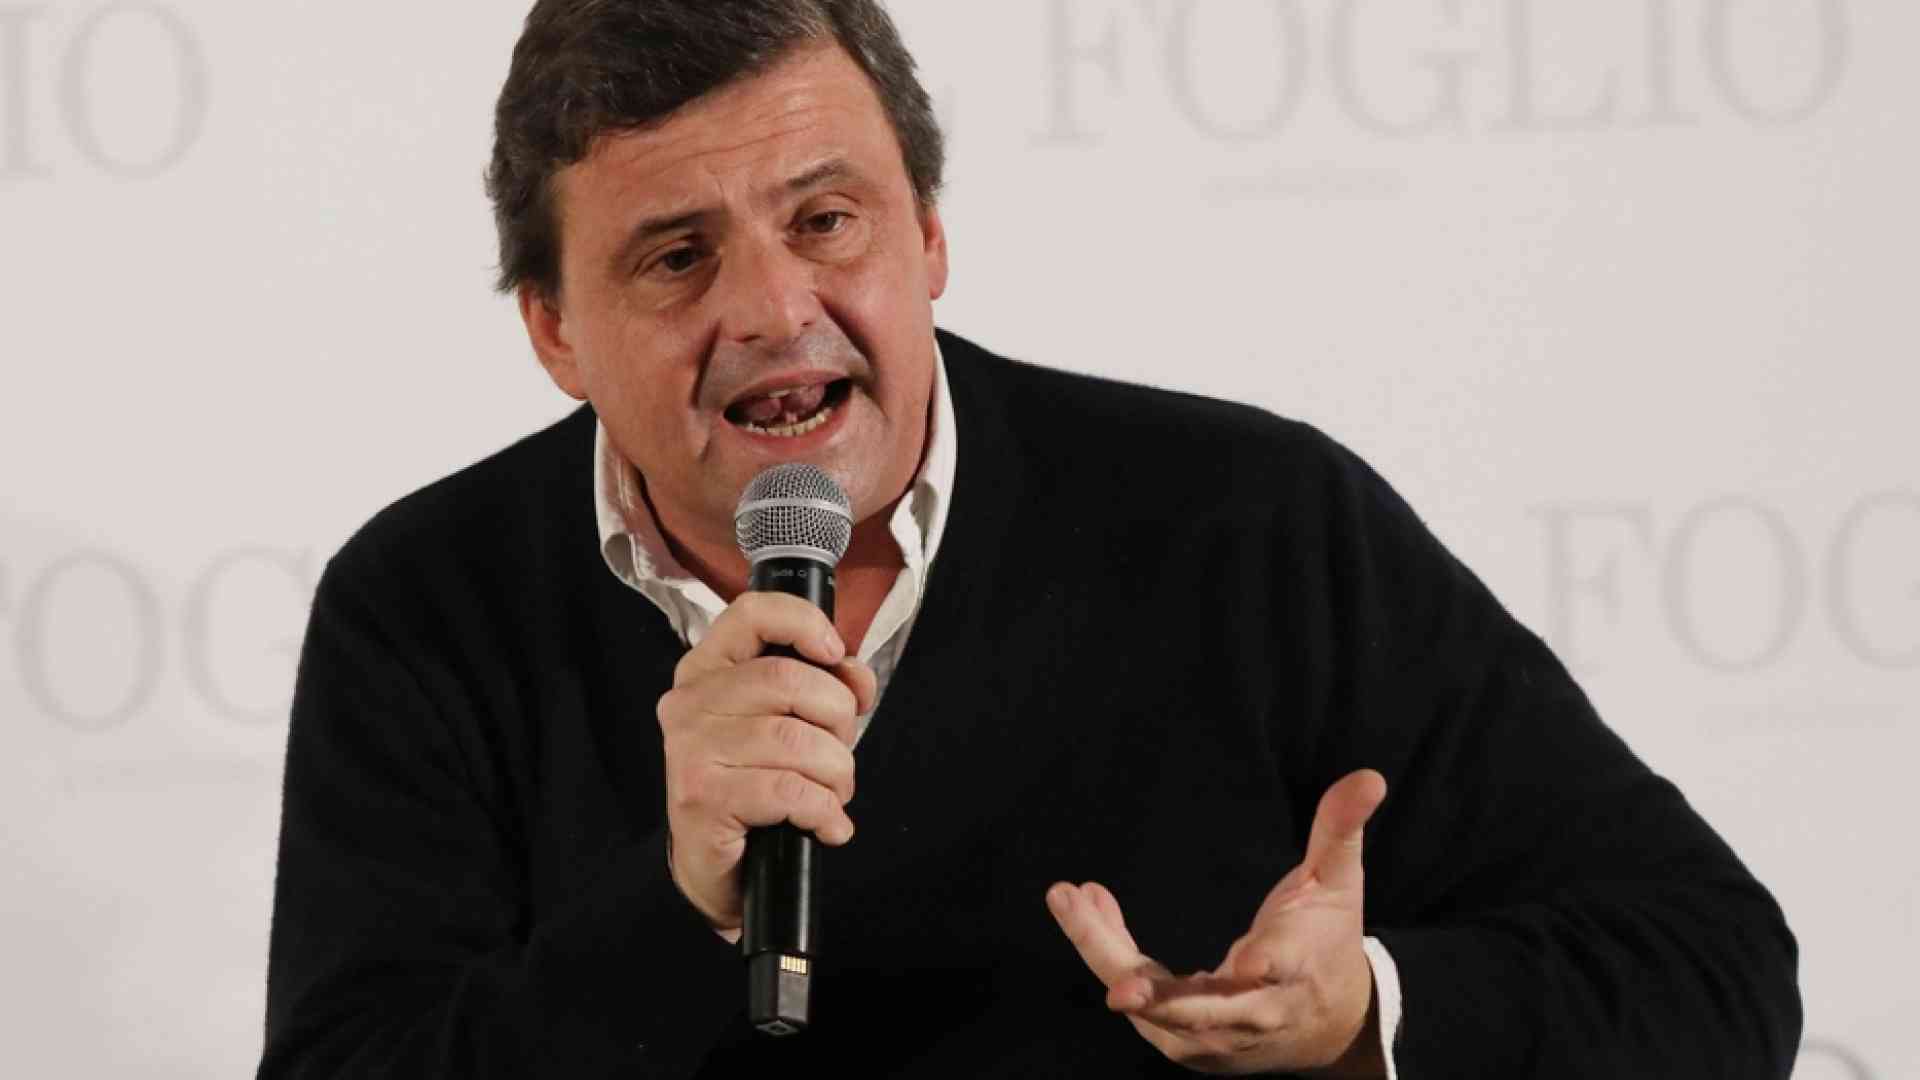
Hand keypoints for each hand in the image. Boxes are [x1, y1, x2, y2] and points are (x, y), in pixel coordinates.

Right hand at [658, 592, 876, 933]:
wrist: (717, 863)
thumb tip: (856, 675)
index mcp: (708, 669)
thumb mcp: (789, 722)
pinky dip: (824, 809)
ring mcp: (691, 749)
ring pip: (796, 740)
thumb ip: (824, 684)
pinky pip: (789, 790)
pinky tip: (828, 824)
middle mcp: (690, 702)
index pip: (752, 614)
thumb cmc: (754, 782)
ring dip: (835, 772)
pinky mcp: (702, 796)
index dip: (804, 623)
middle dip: (837, 717)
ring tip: (833, 793)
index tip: (834, 652)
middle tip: (840, 751)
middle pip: (788, 680)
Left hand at [1048, 769, 1387, 1075]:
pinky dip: (1112, 960)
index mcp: (1296, 971)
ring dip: (1107, 954)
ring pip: (1156, 1010)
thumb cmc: (1328, 942)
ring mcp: (1218, 1038)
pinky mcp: (1191, 1046)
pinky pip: (1143, 1004)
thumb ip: (1340, 829)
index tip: (1250, 961)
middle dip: (1154, 995)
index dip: (1266, 966)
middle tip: (1117, 986)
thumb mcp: (1340, 882)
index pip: (1281, 972)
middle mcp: (1254, 1015)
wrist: (1332, 1025)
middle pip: (1199, 1009)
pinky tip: (1087, 912)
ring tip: (1070, 898)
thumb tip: (1367, 778)